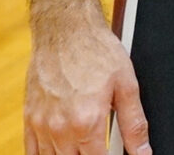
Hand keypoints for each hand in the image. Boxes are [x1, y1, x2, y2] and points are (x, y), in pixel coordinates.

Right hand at [23, 19, 149, 154]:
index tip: (116, 154)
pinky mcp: (30, 118)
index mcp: (87, 122)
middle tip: (103, 146)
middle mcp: (61, 128)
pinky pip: (32, 151)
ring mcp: (41, 125)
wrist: (66, 31)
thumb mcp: (127, 86)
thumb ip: (134, 124)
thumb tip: (143, 151)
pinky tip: (62, 149)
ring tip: (85, 145)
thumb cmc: (97, 52)